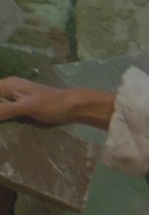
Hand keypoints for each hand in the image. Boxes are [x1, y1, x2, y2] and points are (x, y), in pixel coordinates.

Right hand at [0, 76, 115, 128]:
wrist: (75, 108)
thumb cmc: (52, 104)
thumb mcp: (27, 106)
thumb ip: (5, 110)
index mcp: (8, 85)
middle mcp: (10, 90)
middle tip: (1, 126)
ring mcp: (17, 99)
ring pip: (1, 107)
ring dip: (1, 117)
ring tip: (3, 129)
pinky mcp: (24, 108)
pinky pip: (8, 113)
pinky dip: (5, 119)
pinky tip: (5, 128)